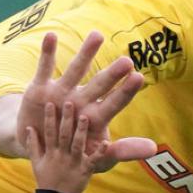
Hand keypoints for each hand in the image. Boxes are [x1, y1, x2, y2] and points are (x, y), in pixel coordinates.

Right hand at [16, 32, 152, 170]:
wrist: (39, 149)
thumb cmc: (73, 151)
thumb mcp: (97, 157)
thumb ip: (123, 151)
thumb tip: (153, 149)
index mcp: (95, 117)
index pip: (115, 103)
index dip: (125, 92)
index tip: (139, 77)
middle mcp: (81, 100)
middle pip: (99, 84)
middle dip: (112, 74)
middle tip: (127, 61)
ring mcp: (61, 92)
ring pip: (75, 70)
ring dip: (86, 54)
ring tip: (97, 35)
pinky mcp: (39, 89)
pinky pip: (44, 69)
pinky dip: (47, 53)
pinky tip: (51, 36)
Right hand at [26, 99, 97, 192]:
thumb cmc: (46, 178)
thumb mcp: (36, 162)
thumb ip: (33, 145)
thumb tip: (29, 127)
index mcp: (50, 152)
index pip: (49, 132)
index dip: (49, 118)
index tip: (50, 103)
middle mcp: (62, 155)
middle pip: (63, 135)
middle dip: (66, 119)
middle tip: (69, 102)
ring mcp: (74, 163)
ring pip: (77, 144)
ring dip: (81, 131)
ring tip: (84, 117)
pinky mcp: (85, 170)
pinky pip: (93, 160)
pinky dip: (100, 152)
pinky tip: (106, 142)